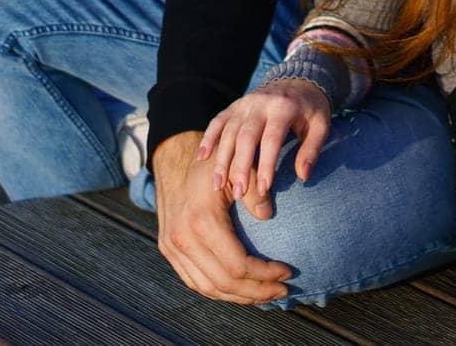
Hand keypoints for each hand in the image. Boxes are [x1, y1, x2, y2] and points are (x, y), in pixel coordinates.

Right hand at [153, 130, 290, 303]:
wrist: (173, 159)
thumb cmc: (212, 163)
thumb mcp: (237, 166)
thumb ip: (255, 189)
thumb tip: (268, 215)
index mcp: (201, 222)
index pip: (238, 265)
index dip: (265, 274)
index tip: (287, 272)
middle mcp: (183, 240)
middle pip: (224, 283)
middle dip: (257, 292)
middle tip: (283, 291)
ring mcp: (172, 248)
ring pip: (208, 288)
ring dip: (239, 297)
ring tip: (266, 294)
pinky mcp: (168, 250)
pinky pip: (194, 282)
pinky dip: (219, 291)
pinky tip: (240, 289)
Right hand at [199, 79, 330, 219]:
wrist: (299, 80)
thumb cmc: (311, 110)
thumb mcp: (321, 126)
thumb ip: (312, 150)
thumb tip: (303, 176)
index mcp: (284, 107)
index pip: (272, 138)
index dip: (267, 164)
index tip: (264, 189)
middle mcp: (260, 104)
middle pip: (246, 137)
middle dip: (240, 166)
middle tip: (238, 193)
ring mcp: (244, 104)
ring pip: (228, 132)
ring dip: (221, 159)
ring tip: (217, 186)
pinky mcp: (234, 106)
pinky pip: (217, 122)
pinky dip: (208, 139)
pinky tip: (201, 158)